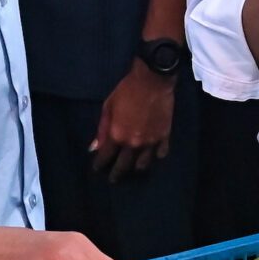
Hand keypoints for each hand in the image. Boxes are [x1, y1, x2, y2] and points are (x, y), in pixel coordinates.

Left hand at [93, 62, 176, 177]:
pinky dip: (156, 156)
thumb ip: (102, 130)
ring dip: (136, 168)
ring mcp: (151, 142)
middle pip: (124, 166)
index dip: (100, 165)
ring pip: (143, 164)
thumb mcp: (108, 107)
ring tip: (133, 169)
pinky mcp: (164, 137)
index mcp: (117, 136)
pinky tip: (153, 156)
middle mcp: (133, 144)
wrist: (152, 81)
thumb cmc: (126, 91)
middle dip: (117, 174)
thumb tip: (94, 148)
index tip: (97, 168)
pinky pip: (160, 153)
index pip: (105, 157)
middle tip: (114, 179)